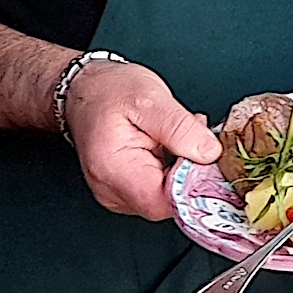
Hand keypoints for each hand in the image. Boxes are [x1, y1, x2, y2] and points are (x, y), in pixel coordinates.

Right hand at [59, 59, 215, 220]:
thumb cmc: (108, 92)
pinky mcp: (124, 191)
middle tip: (192, 136)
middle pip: (168, 203)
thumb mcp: (151, 99)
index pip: (164, 203)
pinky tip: (169, 146)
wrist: (84, 89)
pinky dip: (172, 170)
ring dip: (182, 170)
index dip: (192, 186)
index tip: (206, 159)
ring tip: (175, 136)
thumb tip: (209, 154)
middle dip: (190, 173)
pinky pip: (158, 190)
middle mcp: (111, 190)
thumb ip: (181, 128)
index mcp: (115, 170)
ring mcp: (117, 194)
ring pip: (166, 198)